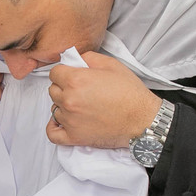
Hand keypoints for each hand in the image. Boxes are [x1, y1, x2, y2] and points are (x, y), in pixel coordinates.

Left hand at [46, 51, 161, 147]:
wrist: (142, 120)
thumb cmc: (130, 94)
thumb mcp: (112, 64)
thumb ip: (88, 58)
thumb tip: (75, 60)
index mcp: (76, 80)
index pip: (54, 73)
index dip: (64, 72)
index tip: (72, 75)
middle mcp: (69, 100)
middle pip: (53, 90)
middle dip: (63, 87)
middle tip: (79, 89)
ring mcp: (70, 120)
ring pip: (54, 109)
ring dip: (63, 106)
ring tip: (79, 105)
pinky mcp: (75, 137)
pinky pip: (53, 134)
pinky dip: (53, 127)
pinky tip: (60, 122)